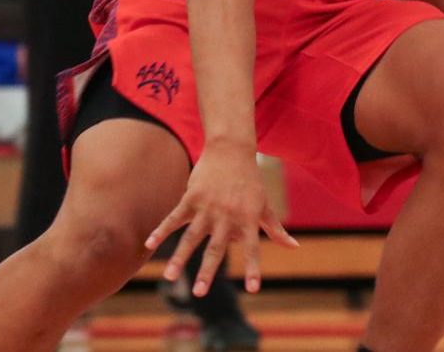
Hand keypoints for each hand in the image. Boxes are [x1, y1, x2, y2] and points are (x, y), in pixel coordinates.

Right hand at [147, 147, 296, 295]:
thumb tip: (294, 247)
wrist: (231, 149)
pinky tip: (149, 245)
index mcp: (247, 219)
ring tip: (169, 277)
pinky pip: (174, 217)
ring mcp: (207, 207)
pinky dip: (161, 231)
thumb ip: (276, 229)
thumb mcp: (265, 205)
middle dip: (207, 271)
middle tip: (199, 293)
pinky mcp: (191, 197)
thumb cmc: (251, 181)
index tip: (252, 289)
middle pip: (216, 248)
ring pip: (191, 237)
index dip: (253, 268)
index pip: (252, 248)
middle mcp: (227, 215)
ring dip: (179, 258)